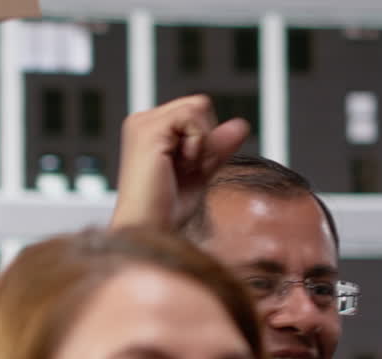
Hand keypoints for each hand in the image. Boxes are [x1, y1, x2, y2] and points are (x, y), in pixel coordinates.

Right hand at [110, 94, 250, 231]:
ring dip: (201, 141)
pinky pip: (193, 115)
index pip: (195, 112)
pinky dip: (198, 142)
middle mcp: (140, 122)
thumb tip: (241, 124)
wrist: (148, 230)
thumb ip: (217, 147)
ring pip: (198, 106)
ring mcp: (141, 124)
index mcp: (147, 130)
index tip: (185, 169)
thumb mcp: (200, 172)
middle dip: (204, 137)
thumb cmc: (165, 211)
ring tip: (181, 167)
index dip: (203, 139)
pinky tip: (180, 164)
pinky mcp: (149, 130)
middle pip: (199, 104)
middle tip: (184, 170)